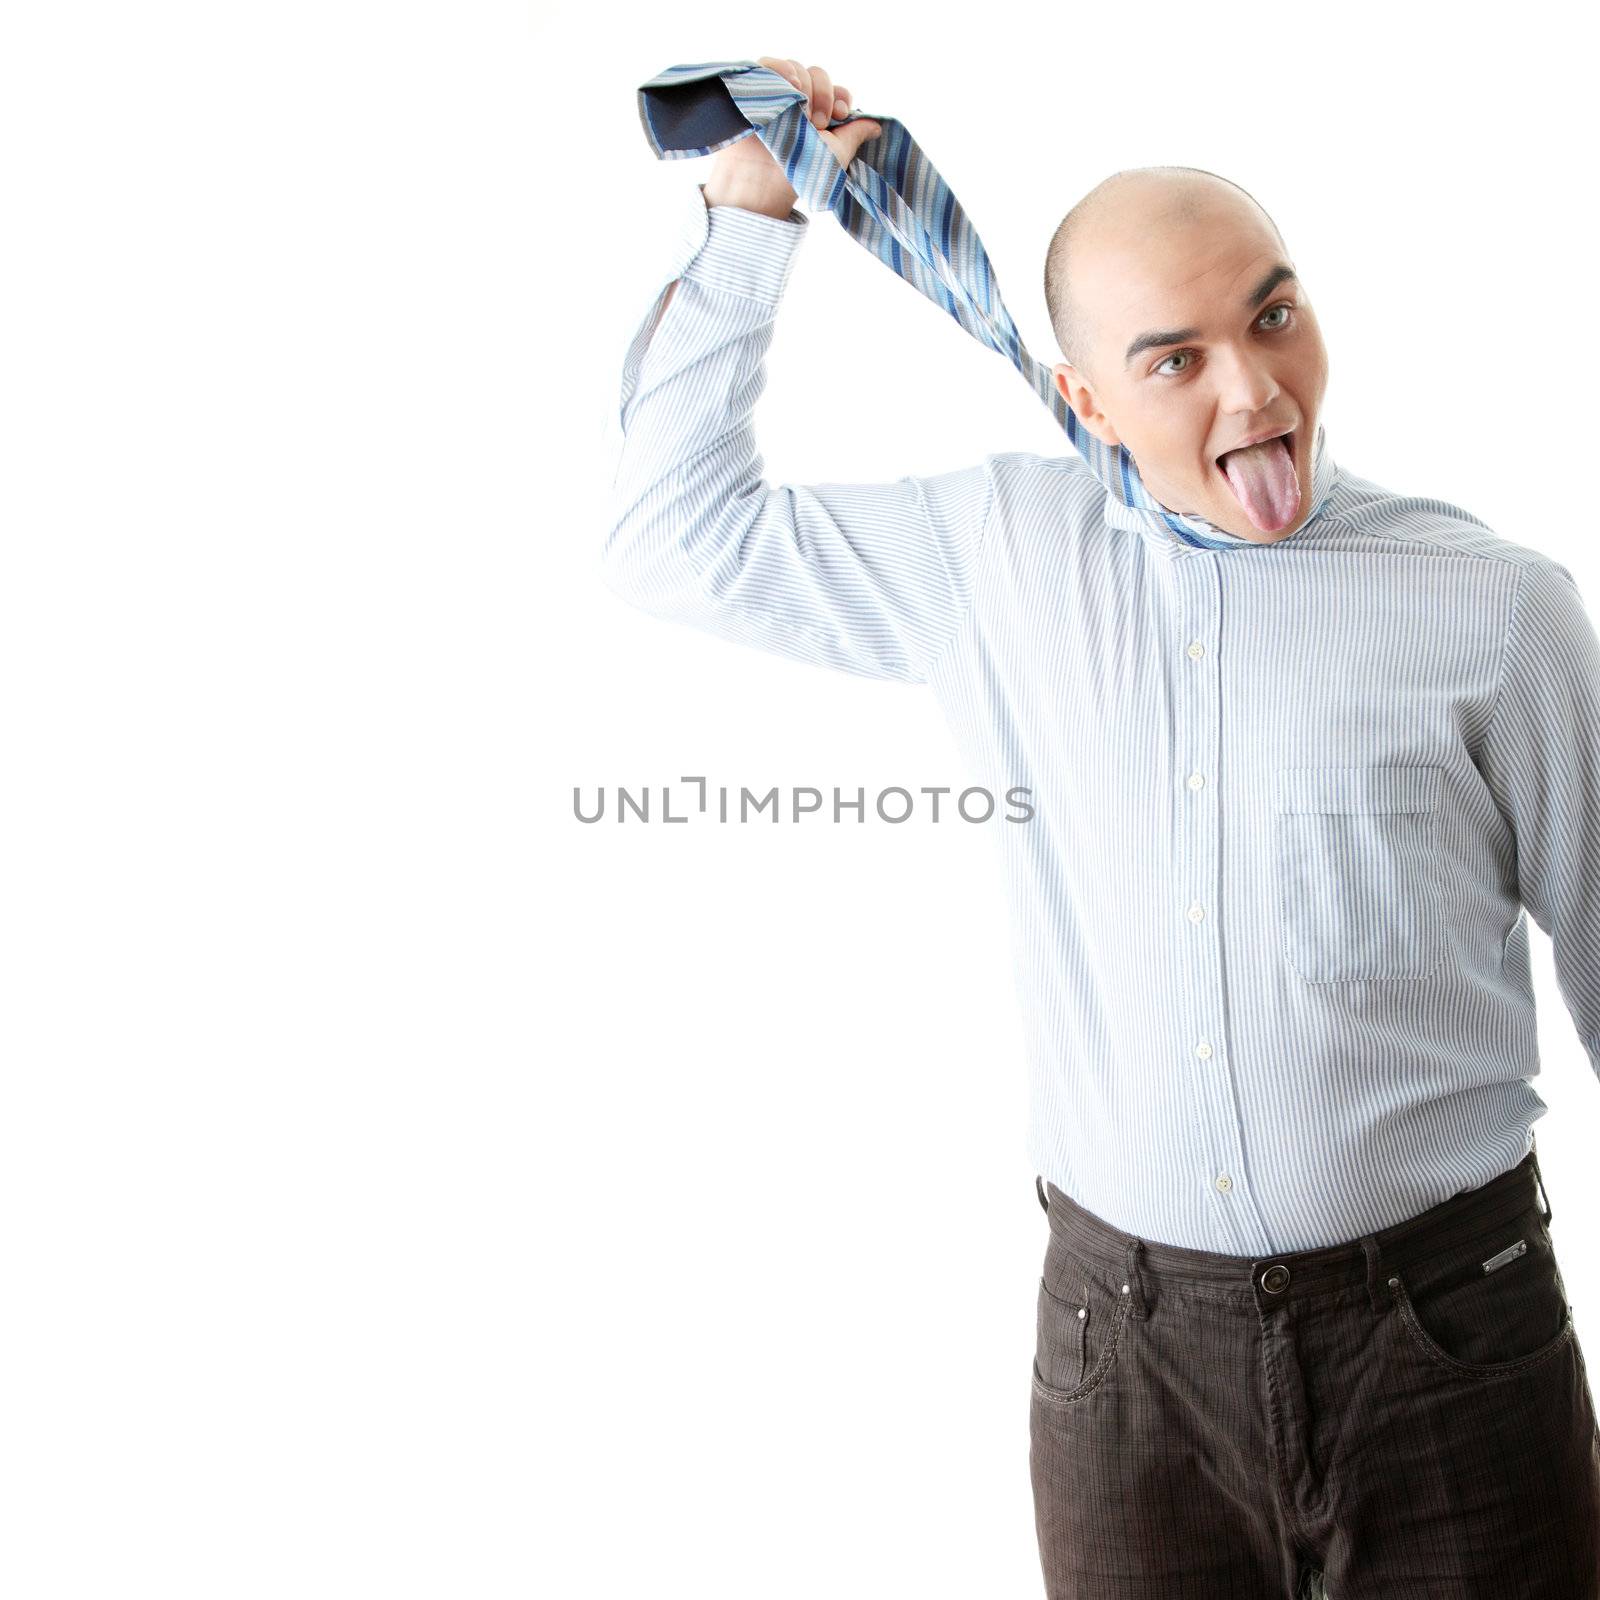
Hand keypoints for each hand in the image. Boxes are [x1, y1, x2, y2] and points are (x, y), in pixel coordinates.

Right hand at [703, 57, 882, 215]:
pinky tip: (790, 87)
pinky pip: (767, 64)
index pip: (834, 89)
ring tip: (801, 112)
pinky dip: (780, 68)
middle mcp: (797, 100)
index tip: (841, 114)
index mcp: (817, 113)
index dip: (840, 96)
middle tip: (818, 123)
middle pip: (817, 74)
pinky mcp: (754, 89)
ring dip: (805, 84)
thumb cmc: (799, 173)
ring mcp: (775, 93)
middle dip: (823, 93)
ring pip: (795, 67)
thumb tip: (877, 124)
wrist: (764, 184)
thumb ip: (855, 135)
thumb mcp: (835, 155)